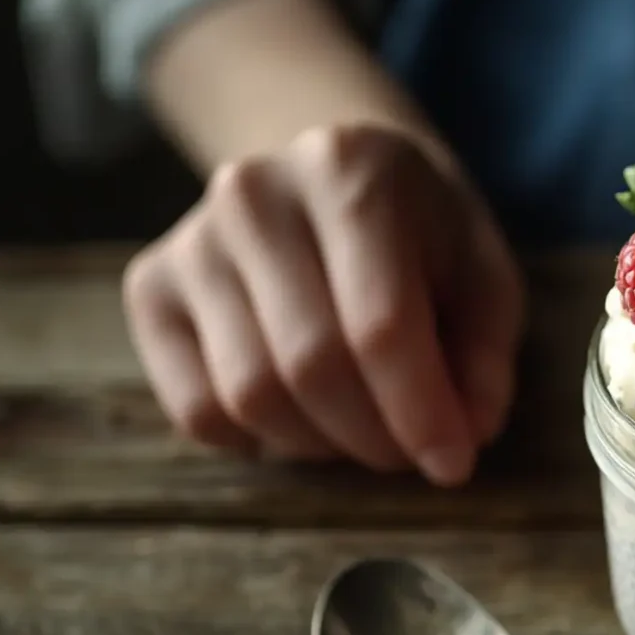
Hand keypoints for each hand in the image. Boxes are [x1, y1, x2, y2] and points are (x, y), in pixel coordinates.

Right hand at [123, 123, 524, 485]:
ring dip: (321, 445)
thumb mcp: (484, 273)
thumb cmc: (422, 235)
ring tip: (366, 430)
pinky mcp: (149, 287)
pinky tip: (304, 417)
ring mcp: (191, 240)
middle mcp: (253, 194)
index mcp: (349, 171)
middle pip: (311, 364)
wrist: (332, 179)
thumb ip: (485, 353)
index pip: (380, 322)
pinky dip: (259, 442)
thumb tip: (466, 432)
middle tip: (413, 455)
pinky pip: (197, 409)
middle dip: (374, 436)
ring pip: (250, 395)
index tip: (454, 464)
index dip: (421, 411)